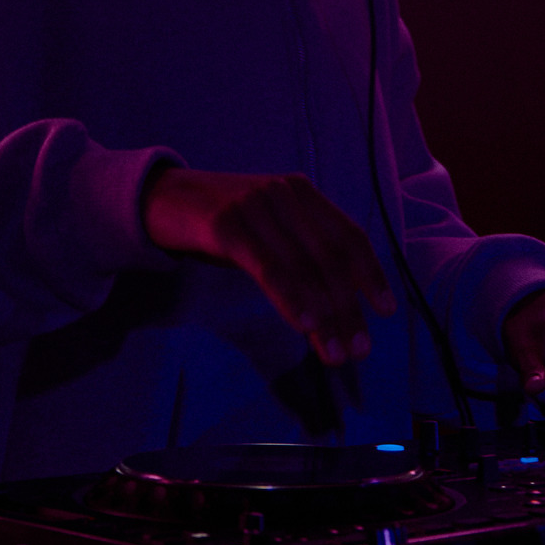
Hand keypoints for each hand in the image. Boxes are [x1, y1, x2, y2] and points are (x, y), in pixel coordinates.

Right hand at [142, 167, 394, 368]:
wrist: (159, 197)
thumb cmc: (220, 221)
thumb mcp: (267, 227)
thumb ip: (298, 252)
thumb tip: (337, 306)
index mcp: (301, 192)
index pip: (348, 234)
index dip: (370, 273)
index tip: (386, 310)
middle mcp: (284, 193)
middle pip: (329, 257)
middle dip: (349, 308)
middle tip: (359, 348)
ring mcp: (256, 206)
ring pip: (302, 267)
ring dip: (324, 316)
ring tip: (335, 353)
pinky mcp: (226, 224)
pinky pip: (267, 267)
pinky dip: (290, 297)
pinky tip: (304, 324)